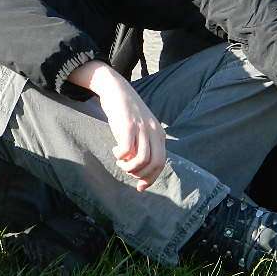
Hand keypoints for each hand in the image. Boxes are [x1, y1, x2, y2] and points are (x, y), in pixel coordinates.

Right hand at [68, 60, 166, 190]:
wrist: (117, 88)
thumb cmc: (126, 113)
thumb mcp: (141, 129)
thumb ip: (144, 145)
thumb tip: (140, 169)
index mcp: (159, 134)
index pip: (161, 163)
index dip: (151, 178)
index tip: (139, 187)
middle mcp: (153, 131)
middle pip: (155, 163)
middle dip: (140, 175)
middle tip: (127, 171)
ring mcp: (142, 128)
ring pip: (142, 159)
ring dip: (129, 167)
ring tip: (120, 162)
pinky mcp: (128, 125)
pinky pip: (127, 150)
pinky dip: (120, 156)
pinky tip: (115, 151)